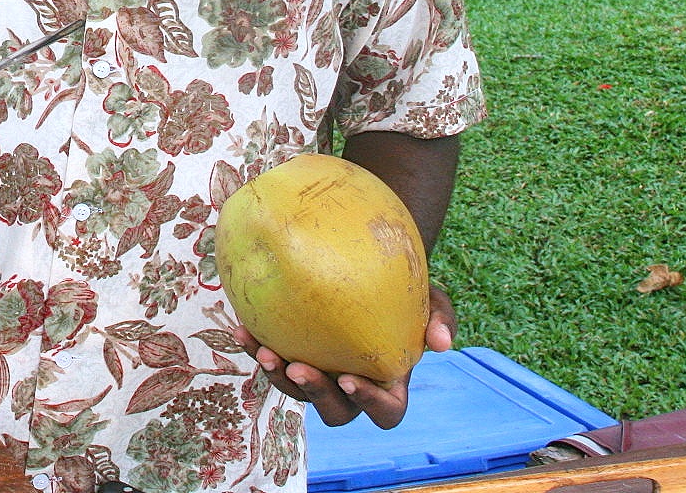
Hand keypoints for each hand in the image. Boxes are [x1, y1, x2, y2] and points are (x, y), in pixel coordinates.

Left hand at [237, 285, 455, 428]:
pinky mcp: (294, 353)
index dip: (368, 403)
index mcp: (390, 385)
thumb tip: (442, 344)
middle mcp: (352, 387)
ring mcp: (321, 373)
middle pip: (334, 411)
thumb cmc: (409, 293)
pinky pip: (272, 359)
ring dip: (277, 376)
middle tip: (296, 366)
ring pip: (296, 391)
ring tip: (263, 349)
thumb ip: (441, 319)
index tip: (349, 378)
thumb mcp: (432, 301)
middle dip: (313, 393)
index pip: (385, 413)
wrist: (374, 272)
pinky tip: (243, 327)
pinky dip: (255, 346)